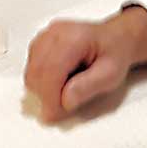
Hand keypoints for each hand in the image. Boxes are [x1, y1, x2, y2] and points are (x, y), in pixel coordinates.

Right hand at [24, 7, 146, 121]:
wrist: (115, 39)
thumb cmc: (115, 54)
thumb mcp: (111, 75)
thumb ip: (88, 88)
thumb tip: (65, 101)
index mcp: (75, 38)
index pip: (51, 70)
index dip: (49, 97)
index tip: (54, 114)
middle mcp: (57, 33)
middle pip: (36, 71)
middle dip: (45, 95)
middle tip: (61, 109)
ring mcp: (47, 36)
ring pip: (31, 70)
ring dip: (42, 89)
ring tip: (66, 90)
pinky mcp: (41, 42)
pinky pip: (31, 67)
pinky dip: (41, 81)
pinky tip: (60, 80)